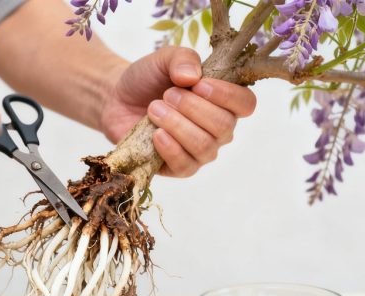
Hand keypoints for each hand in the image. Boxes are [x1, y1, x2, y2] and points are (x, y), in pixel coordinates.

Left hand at [100, 47, 256, 176]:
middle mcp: (219, 128)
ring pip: (205, 147)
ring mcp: (201, 150)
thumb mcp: (164, 59)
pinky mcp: (179, 167)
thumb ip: (182, 58)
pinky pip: (186, 166)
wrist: (118, 99)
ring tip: (154, 109)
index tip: (198, 85)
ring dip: (177, 125)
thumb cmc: (148, 79)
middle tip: (167, 95)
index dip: (227, 96)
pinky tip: (156, 134)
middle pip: (224, 126)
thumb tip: (192, 77)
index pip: (246, 104)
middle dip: (192, 108)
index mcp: (224, 100)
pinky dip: (170, 149)